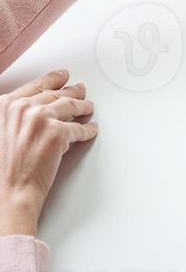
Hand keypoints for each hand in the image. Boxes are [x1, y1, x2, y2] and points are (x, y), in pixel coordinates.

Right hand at [0, 70, 96, 236]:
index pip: (35, 86)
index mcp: (6, 106)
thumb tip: (29, 113)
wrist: (6, 195)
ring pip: (70, 106)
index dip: (52, 80)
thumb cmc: (0, 172)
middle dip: (71, 91)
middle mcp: (24, 108)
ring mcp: (42, 119)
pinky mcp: (58, 134)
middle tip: (80, 89)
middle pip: (55, 94)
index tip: (61, 76)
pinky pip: (79, 128)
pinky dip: (88, 129)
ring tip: (88, 107)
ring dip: (83, 106)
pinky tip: (91, 129)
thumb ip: (12, 118)